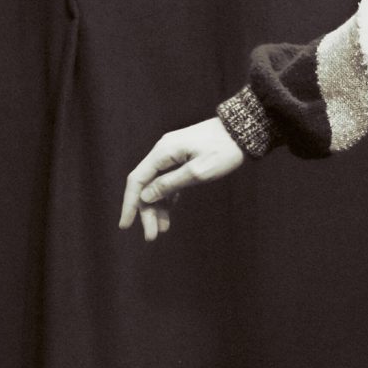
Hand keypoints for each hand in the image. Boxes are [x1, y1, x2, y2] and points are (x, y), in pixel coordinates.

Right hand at [120, 117, 245, 240]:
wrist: (242, 131)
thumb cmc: (223, 150)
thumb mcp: (197, 172)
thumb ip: (170, 184)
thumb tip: (145, 197)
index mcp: (163, 152)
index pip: (137, 180)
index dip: (130, 204)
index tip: (125, 226)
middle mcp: (163, 152)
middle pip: (146, 185)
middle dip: (147, 211)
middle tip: (151, 237)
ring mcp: (172, 155)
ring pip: (157, 184)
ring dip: (158, 207)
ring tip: (162, 230)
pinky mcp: (182, 158)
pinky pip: (169, 180)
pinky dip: (168, 197)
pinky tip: (169, 213)